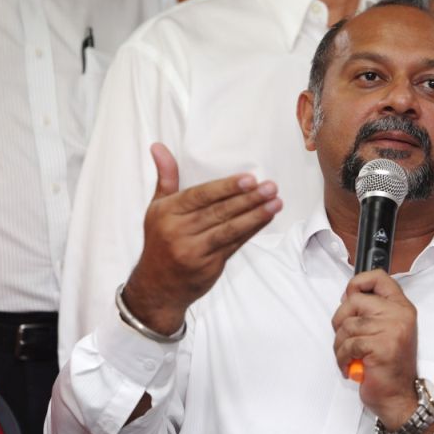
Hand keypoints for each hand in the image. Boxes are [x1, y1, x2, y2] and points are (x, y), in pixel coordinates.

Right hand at [124, 143, 282, 334]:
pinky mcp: (209, 265)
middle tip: (270, 187)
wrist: (157, 287)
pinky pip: (234, 244)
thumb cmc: (160, 240)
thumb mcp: (157, 208)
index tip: (249, 178)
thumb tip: (158, 146)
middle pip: (218, 212)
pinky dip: (251, 230)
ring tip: (276, 202)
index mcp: (166, 213)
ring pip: (229, 230)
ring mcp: (193, 251)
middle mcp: (177, 232)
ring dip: (255, 215)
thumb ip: (165, 177)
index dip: (225, 187)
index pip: (199, 196)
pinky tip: (266, 218)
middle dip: (247, 199)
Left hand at [332, 270, 417, 429]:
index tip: (349, 295)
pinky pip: (348, 344)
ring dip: (340, 344)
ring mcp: (392, 329)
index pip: (379, 278)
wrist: (398, 398)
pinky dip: (342, 357)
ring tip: (349, 356)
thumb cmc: (388, 367)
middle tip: (345, 337)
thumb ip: (371, 311)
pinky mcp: (381, 346)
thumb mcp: (385, 331)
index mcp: (402, 307)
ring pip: (347, 324)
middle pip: (354, 300)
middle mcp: (400, 315)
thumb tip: (347, 296)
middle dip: (340, 320)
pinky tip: (350, 366)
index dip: (358, 282)